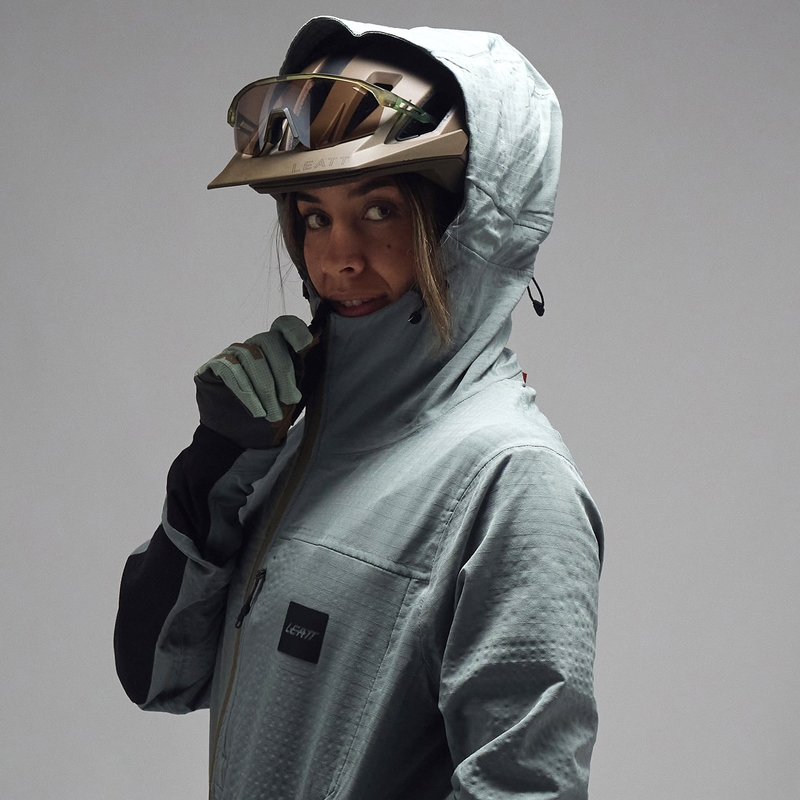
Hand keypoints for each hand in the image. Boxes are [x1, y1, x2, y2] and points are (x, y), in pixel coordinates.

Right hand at [194, 316, 318, 447]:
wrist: (236, 437)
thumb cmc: (267, 412)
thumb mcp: (289, 395)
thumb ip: (301, 374)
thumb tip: (316, 347)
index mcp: (276, 347)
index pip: (284, 325)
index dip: (294, 329)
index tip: (304, 345)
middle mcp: (254, 344)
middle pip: (271, 341)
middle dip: (284, 373)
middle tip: (290, 401)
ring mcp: (233, 353)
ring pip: (252, 358)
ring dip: (265, 389)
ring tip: (272, 414)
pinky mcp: (214, 365)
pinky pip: (232, 370)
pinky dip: (247, 392)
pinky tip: (256, 410)